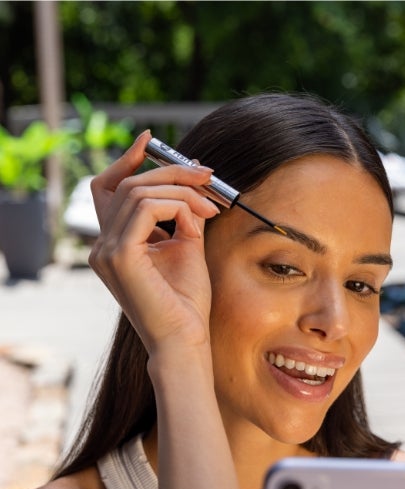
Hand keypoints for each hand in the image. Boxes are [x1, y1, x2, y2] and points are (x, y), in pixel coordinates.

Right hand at [87, 131, 220, 354]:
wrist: (185, 340)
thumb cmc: (187, 304)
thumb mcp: (187, 248)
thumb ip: (183, 216)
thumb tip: (192, 186)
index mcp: (114, 243)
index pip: (108, 189)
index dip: (127, 160)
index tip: (151, 139)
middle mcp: (102, 245)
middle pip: (128, 184)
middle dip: (172, 173)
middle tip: (208, 176)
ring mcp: (106, 250)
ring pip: (139, 192)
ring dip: (183, 193)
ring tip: (210, 210)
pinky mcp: (120, 256)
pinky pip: (147, 208)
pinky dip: (177, 207)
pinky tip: (196, 224)